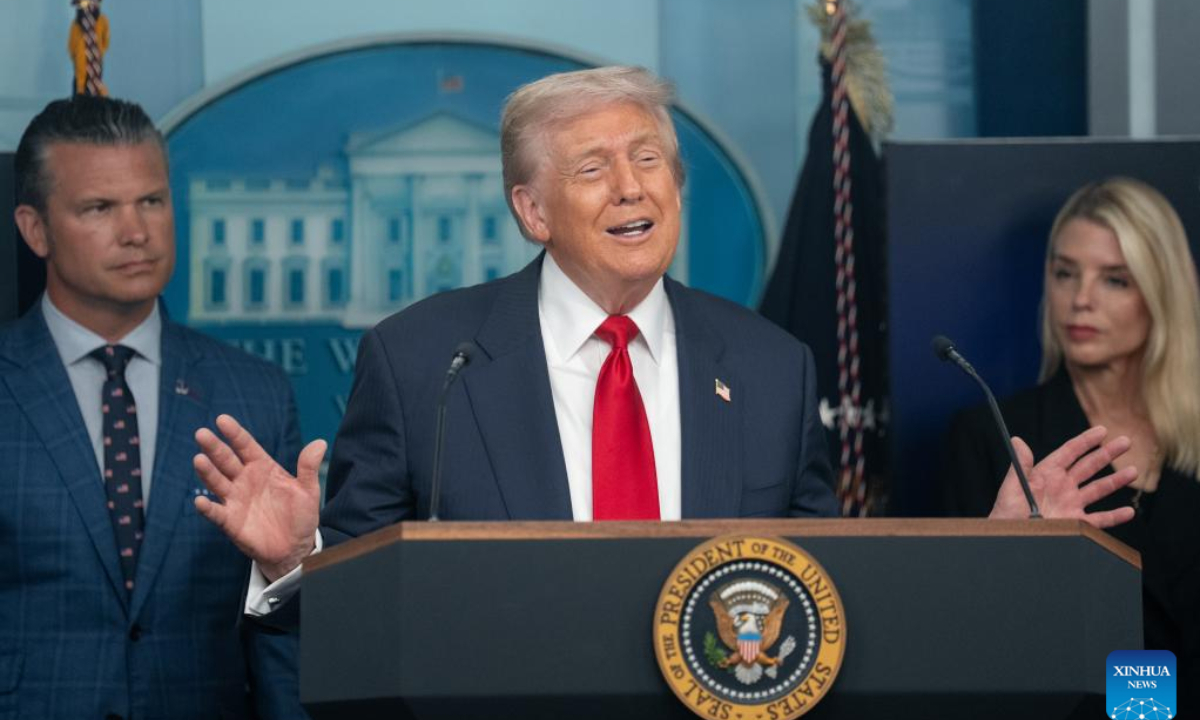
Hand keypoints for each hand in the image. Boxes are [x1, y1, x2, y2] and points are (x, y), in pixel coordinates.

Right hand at [193, 414, 325, 581]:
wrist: (295, 548)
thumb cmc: (300, 516)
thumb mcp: (308, 490)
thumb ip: (308, 467)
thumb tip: (320, 442)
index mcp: (263, 467)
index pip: (246, 446)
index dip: (235, 433)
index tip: (222, 420)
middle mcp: (245, 480)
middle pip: (226, 460)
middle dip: (214, 447)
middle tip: (201, 433)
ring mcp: (236, 500)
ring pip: (218, 482)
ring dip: (208, 472)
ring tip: (199, 459)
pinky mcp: (230, 521)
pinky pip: (216, 513)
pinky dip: (208, 508)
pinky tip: (200, 500)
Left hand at [989, 426, 1136, 528]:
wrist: (1009, 540)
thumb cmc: (1005, 514)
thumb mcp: (1011, 489)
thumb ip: (1020, 466)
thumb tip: (1017, 440)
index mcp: (1047, 474)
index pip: (1070, 453)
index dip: (1086, 441)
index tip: (1102, 430)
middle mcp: (1062, 487)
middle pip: (1089, 467)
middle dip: (1108, 454)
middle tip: (1126, 442)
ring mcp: (1071, 505)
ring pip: (1098, 490)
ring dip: (1116, 481)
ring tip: (1133, 472)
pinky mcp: (1075, 524)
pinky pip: (1099, 520)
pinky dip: (1115, 516)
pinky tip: (1128, 512)